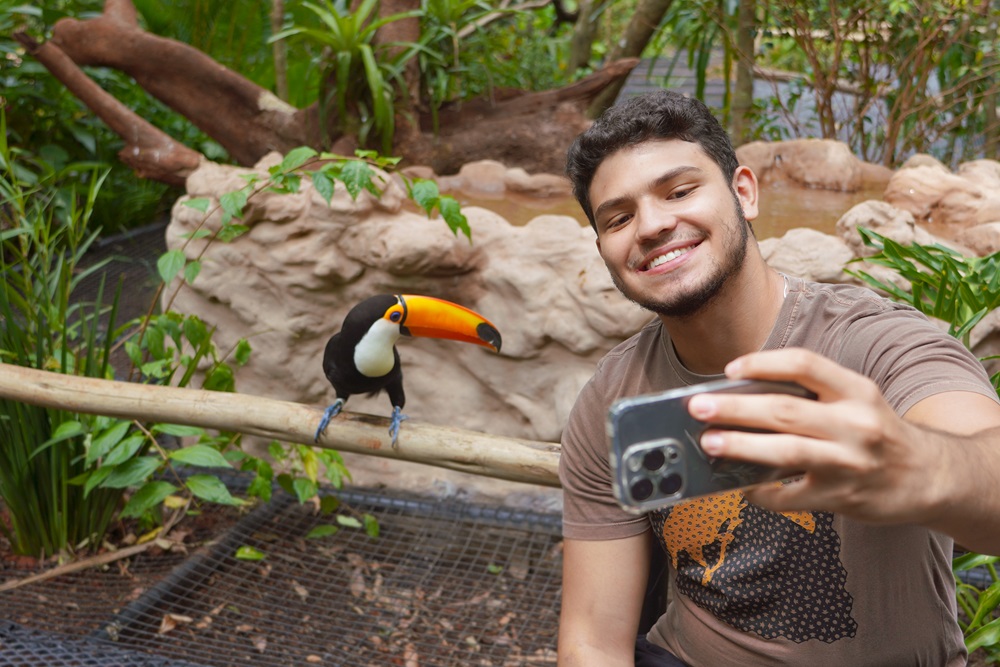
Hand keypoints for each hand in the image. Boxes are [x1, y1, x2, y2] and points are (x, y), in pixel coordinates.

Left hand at [686, 348, 950, 524]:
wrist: (929, 477)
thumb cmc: (877, 432)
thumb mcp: (858, 400)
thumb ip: (813, 395)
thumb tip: (741, 398)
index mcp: (856, 390)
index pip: (804, 364)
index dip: (763, 363)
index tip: (729, 369)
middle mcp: (855, 424)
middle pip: (785, 411)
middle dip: (735, 408)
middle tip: (698, 407)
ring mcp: (849, 463)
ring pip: (786, 452)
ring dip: (742, 446)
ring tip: (709, 443)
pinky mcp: (841, 498)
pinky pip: (790, 496)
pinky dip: (760, 493)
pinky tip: (740, 487)